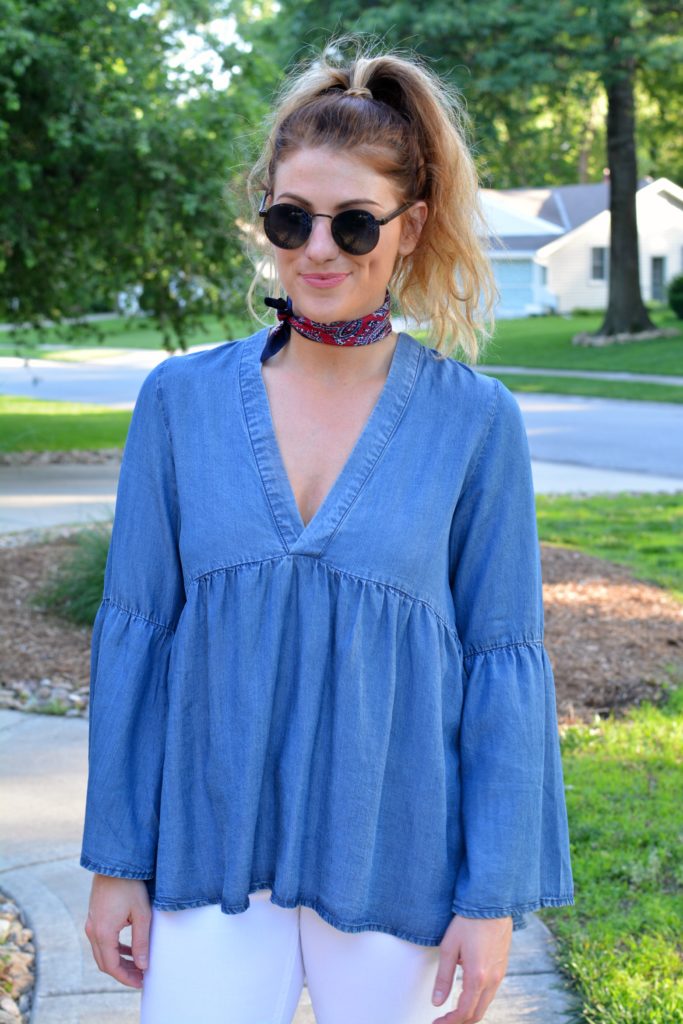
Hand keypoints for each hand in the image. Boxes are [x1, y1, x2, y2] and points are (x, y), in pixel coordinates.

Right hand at [84, 874, 151, 988]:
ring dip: (119, 961)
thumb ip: (141, 942)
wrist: (114, 861)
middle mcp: (93, 930)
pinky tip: (129, 950)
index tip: (141, 983)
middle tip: (141, 977)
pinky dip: (115, 949)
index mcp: (103, 932)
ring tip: (137, 966)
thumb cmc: (130, 885)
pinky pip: (102, 941)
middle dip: (123, 972)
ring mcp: (91, 923)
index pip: (112, 966)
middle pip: (105, 962)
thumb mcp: (141, 914)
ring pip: (102, 952)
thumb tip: (142, 965)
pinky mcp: (95, 916)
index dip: (126, 978)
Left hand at [431, 914, 512, 1022]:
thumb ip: (443, 977)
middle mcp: (492, 980)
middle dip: (459, 1022)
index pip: (463, 1012)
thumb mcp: (449, 948)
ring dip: (469, 1012)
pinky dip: (478, 1000)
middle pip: (477, 1014)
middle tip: (443, 1021)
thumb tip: (437, 1002)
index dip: (449, 1023)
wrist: (492, 905)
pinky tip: (466, 992)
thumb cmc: (469, 922)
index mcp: (477, 977)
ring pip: (485, 1004)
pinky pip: (491, 992)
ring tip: (452, 1010)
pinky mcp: (502, 967)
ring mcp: (500, 974)